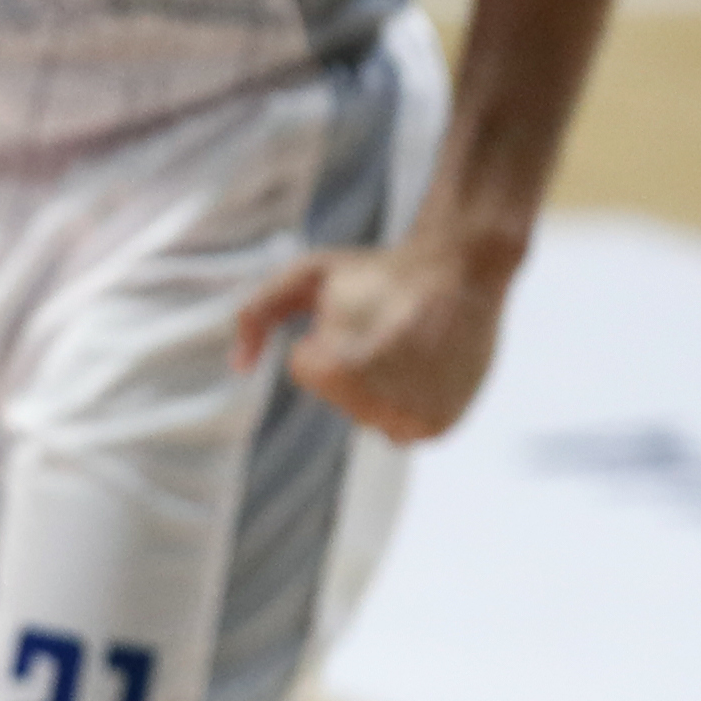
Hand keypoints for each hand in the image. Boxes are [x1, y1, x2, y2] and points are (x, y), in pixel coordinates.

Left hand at [232, 228, 514, 440]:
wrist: (461, 271)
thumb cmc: (379, 271)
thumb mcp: (306, 274)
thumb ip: (256, 315)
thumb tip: (239, 367)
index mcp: (336, 372)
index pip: (307, 370)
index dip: (327, 336)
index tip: (360, 313)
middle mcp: (376, 405)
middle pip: (338, 396)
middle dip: (352, 363)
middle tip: (387, 327)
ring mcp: (410, 419)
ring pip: (367, 414)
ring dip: (378, 385)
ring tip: (408, 346)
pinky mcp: (437, 426)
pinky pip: (399, 429)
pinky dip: (404, 403)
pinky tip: (422, 368)